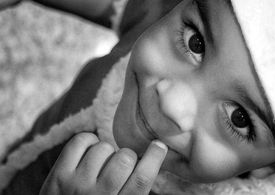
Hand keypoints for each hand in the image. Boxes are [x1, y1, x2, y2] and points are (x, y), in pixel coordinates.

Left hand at [39, 132, 167, 194]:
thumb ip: (135, 190)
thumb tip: (150, 159)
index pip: (142, 178)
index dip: (154, 157)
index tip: (159, 145)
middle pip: (125, 159)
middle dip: (128, 156)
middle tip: (121, 165)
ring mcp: (76, 186)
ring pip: (104, 148)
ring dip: (107, 151)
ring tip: (102, 163)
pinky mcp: (58, 175)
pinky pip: (81, 141)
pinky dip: (89, 141)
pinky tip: (89, 153)